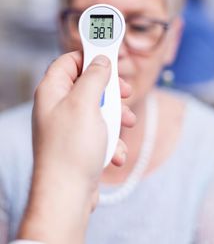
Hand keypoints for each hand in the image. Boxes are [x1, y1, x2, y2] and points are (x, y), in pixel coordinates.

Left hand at [18, 51, 134, 243]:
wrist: (67, 196)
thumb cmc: (71, 149)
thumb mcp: (86, 103)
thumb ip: (95, 76)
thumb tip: (101, 60)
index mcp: (53, 91)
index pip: (70, 60)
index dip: (90, 54)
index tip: (110, 51)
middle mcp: (60, 105)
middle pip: (89, 83)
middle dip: (111, 89)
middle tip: (124, 92)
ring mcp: (71, 125)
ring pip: (100, 108)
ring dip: (116, 116)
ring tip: (125, 125)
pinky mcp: (82, 142)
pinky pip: (101, 131)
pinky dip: (111, 139)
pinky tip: (113, 153)